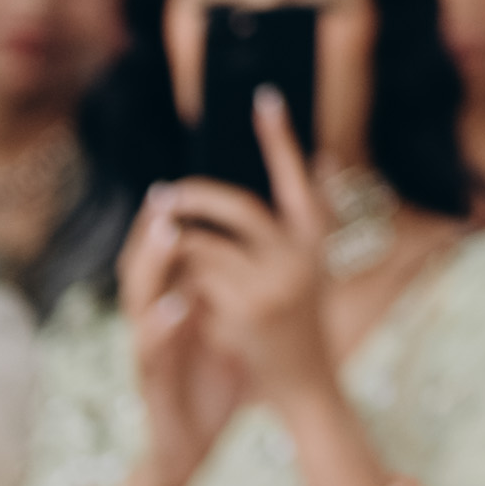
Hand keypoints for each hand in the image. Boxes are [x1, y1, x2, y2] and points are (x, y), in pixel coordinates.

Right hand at [119, 192, 248, 485]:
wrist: (190, 447)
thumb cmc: (211, 385)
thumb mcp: (228, 329)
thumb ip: (233, 290)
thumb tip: (259, 244)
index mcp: (171, 306)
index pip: (162, 257)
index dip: (167, 222)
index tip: (183, 186)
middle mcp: (153, 322)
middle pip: (142, 268)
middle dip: (153, 232)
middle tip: (167, 196)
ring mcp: (149, 352)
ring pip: (140, 302)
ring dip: (154, 266)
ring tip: (171, 234)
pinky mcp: (152, 383)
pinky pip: (151, 352)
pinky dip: (162, 327)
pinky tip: (177, 307)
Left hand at [142, 91, 341, 417]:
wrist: (306, 387)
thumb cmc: (301, 325)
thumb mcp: (312, 269)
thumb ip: (306, 221)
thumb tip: (320, 158)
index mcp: (316, 240)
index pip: (297, 178)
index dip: (281, 138)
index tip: (264, 98)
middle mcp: (301, 255)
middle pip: (237, 207)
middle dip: (194, 198)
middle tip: (164, 195)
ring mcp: (274, 282)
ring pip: (205, 245)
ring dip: (180, 251)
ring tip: (169, 259)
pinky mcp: (246, 309)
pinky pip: (196, 280)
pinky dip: (183, 285)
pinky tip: (183, 299)